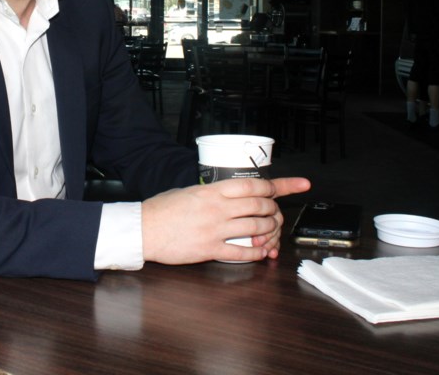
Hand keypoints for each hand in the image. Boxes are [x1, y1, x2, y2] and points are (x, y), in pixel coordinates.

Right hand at [141, 177, 310, 264]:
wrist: (143, 230)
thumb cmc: (161, 210)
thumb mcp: (187, 191)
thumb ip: (211, 193)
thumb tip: (229, 195)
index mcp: (211, 191)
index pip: (252, 185)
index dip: (277, 186)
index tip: (295, 185)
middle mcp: (217, 208)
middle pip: (260, 206)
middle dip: (274, 211)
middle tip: (276, 215)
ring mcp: (215, 229)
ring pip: (255, 229)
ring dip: (269, 232)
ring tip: (270, 234)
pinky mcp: (209, 249)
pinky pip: (242, 253)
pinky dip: (256, 253)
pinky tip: (260, 253)